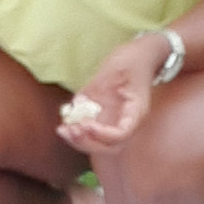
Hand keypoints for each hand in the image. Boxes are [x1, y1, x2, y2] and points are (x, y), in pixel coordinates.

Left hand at [55, 36, 162, 153]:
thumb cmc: (131, 60)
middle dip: (88, 142)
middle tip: (71, 130)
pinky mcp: (105, 118)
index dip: (102, 134)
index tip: (85, 124)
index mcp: (135, 112)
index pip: (122, 134)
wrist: (139, 56)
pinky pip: (92, 133)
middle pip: (110, 146)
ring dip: (80, 142)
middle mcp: (127, 121)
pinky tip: (64, 126)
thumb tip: (78, 104)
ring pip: (100, 145)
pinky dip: (77, 134)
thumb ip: (96, 87)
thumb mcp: (115, 68)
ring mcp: (116, 121)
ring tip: (63, 130)